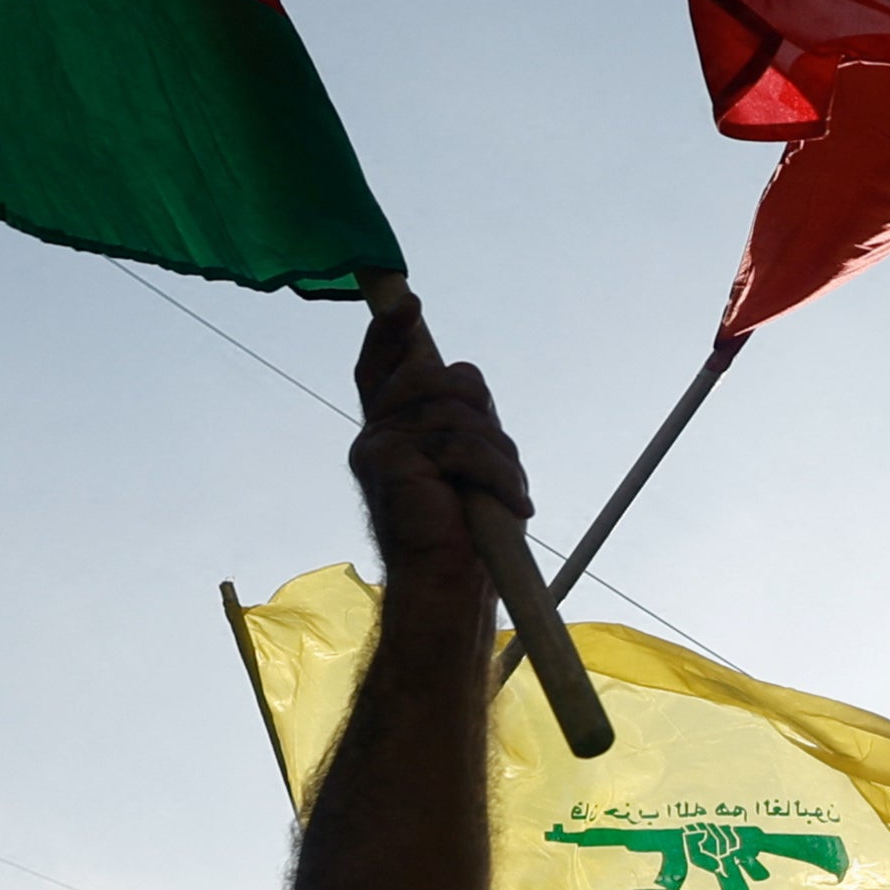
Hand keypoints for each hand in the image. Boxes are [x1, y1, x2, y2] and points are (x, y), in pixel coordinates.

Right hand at [350, 278, 535, 582]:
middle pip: (436, 378)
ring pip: (454, 409)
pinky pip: (458, 443)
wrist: (447, 587)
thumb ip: (461, 415)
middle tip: (499, 464)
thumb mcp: (471, 461)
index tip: (409, 302)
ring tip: (507, 494)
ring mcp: (377, 446)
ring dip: (496, 453)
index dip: (390, 333)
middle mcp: (377, 435)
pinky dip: (498, 474)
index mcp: (392, 433)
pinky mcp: (388, 461)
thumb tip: (464, 372)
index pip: (380, 369)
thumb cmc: (466, 532)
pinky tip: (512, 503)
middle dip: (482, 413)